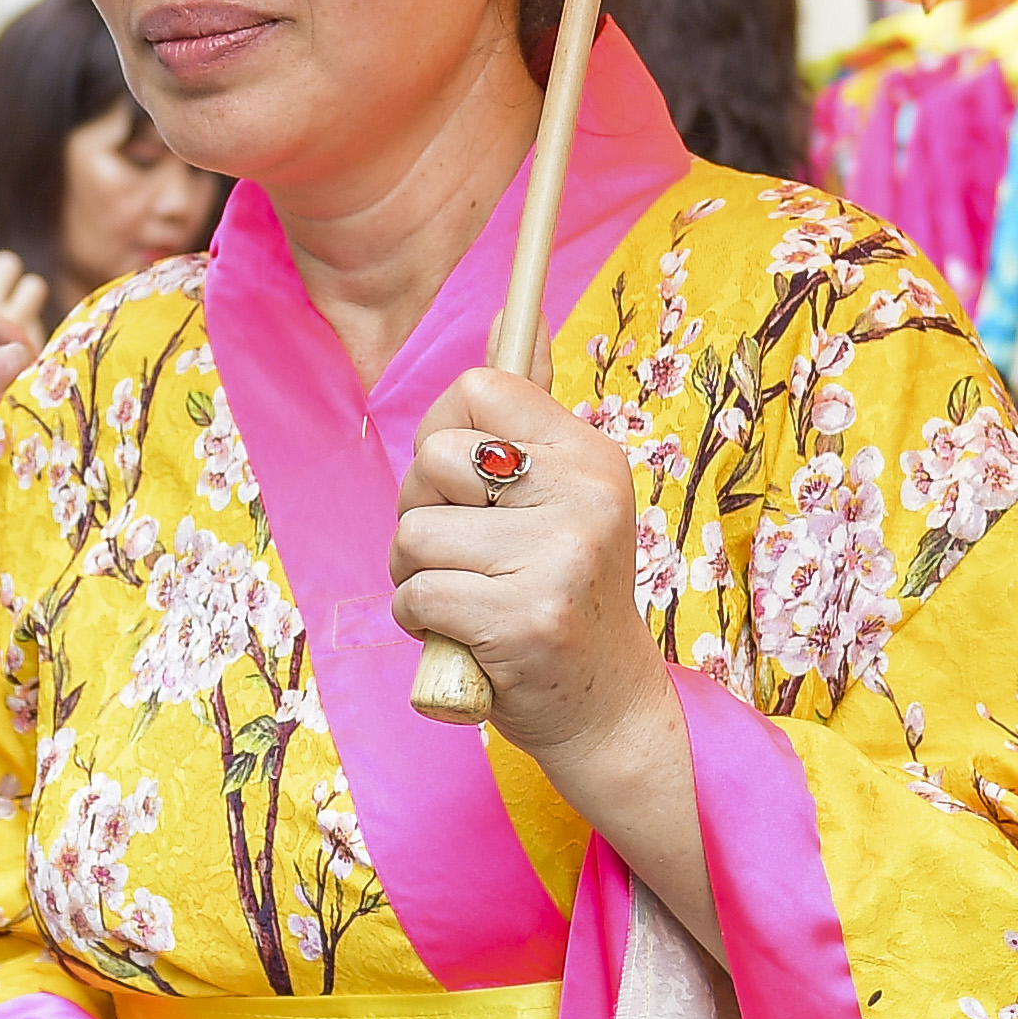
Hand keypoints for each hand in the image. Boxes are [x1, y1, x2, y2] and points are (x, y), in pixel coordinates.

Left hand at [389, 370, 675, 771]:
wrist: (603, 704)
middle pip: (433, 459)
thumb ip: (528, 415)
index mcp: (591, 455)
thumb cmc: (561, 591)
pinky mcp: (524, 618)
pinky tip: (464, 631)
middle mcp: (585, 497)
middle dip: (421, 511)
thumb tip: (510, 314)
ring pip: (414, 533)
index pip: (478, 389)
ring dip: (416, 574)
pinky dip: (420, 618)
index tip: (460, 482)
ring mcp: (559, 558)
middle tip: (463, 552)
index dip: (442, 434)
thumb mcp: (564, 495)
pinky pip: (416, 592)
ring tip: (464, 596)